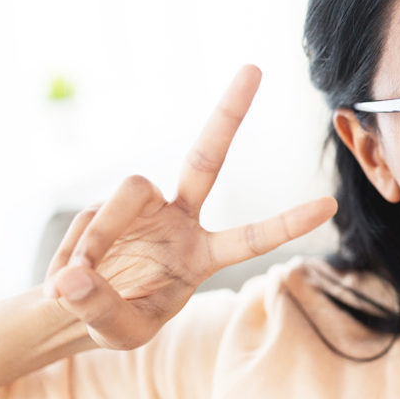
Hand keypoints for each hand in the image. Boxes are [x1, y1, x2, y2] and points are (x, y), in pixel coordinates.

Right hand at [42, 65, 336, 349]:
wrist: (75, 305)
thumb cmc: (114, 320)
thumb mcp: (118, 332)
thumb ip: (102, 309)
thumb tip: (72, 276)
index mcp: (204, 256)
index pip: (253, 239)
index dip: (288, 223)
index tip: (330, 205)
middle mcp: (181, 219)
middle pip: (206, 158)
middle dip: (229, 112)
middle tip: (254, 66)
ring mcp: (145, 206)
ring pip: (129, 189)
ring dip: (102, 233)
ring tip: (77, 281)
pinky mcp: (108, 203)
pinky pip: (91, 217)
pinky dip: (76, 250)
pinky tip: (69, 275)